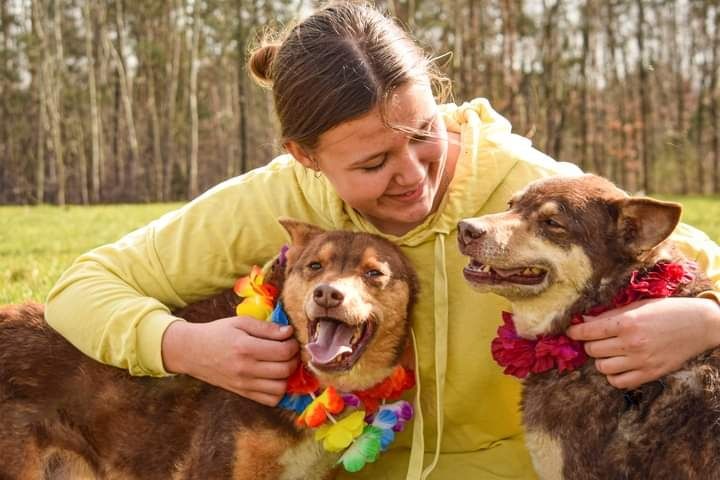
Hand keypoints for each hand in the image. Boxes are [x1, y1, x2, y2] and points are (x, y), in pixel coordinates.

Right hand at [161, 316, 298, 405]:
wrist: (192, 352)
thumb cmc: (217, 333)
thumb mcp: (240, 322)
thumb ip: (266, 327)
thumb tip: (288, 332)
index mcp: (245, 347)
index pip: (283, 351)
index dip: (293, 344)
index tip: (290, 338)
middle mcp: (246, 369)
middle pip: (285, 370)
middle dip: (294, 358)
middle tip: (290, 349)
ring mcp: (244, 384)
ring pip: (281, 388)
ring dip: (288, 376)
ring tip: (283, 363)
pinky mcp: (242, 393)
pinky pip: (270, 400)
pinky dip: (278, 391)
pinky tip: (275, 377)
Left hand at [566, 297, 719, 388]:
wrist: (700, 324)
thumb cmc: (667, 310)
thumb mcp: (637, 306)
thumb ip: (609, 315)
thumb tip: (583, 321)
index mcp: (626, 323)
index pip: (588, 332)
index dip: (575, 332)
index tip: (571, 332)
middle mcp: (631, 343)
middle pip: (592, 351)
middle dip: (590, 344)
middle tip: (596, 339)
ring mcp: (641, 361)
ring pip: (602, 368)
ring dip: (601, 360)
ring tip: (609, 352)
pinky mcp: (650, 374)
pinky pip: (620, 382)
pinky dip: (614, 375)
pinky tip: (619, 365)